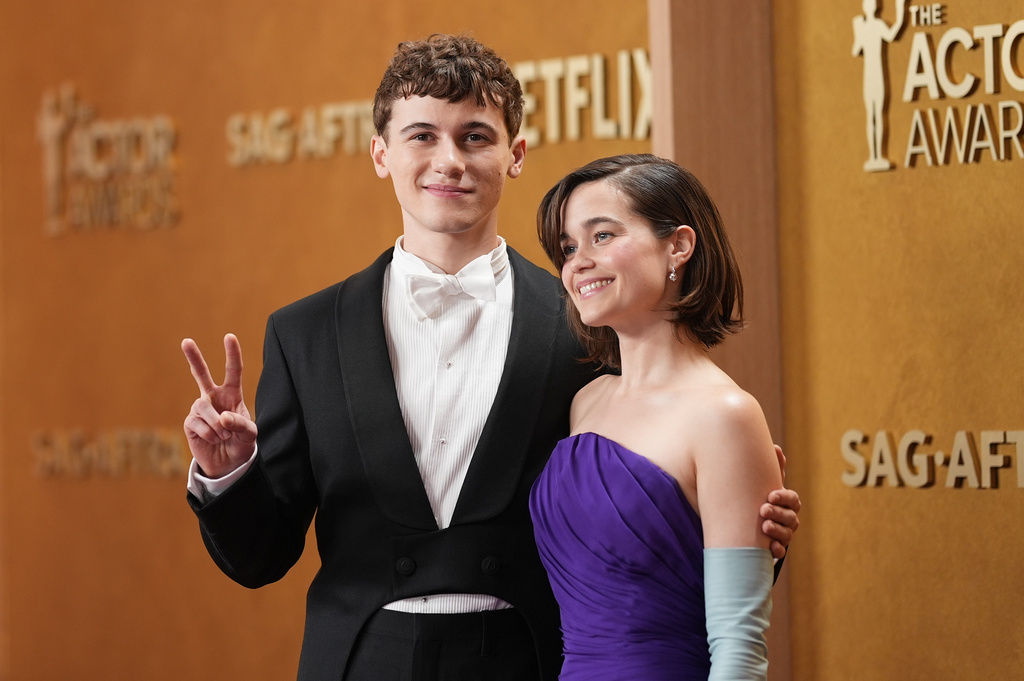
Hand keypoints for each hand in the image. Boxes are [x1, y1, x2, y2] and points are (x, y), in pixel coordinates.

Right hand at [181, 334, 257, 478]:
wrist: (228, 464)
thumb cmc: (241, 444)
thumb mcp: (250, 435)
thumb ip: (240, 424)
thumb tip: (222, 417)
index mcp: (232, 395)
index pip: (233, 371)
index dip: (232, 354)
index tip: (229, 336)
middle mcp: (213, 398)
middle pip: (201, 374)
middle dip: (194, 358)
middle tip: (186, 341)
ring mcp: (200, 409)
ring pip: (203, 407)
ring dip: (216, 424)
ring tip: (224, 436)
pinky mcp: (190, 423)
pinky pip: (198, 423)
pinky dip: (209, 434)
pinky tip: (213, 439)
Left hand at [760, 445, 800, 559]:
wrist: (752, 524)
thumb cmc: (762, 499)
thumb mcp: (766, 484)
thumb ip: (773, 469)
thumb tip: (776, 448)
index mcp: (788, 503)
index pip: (793, 500)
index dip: (784, 498)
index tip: (771, 495)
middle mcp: (789, 519)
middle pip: (790, 517)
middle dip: (778, 513)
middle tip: (763, 510)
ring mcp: (784, 534)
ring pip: (787, 534)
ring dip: (777, 530)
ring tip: (764, 527)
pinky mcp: (776, 548)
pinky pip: (780, 552)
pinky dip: (777, 549)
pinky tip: (770, 547)